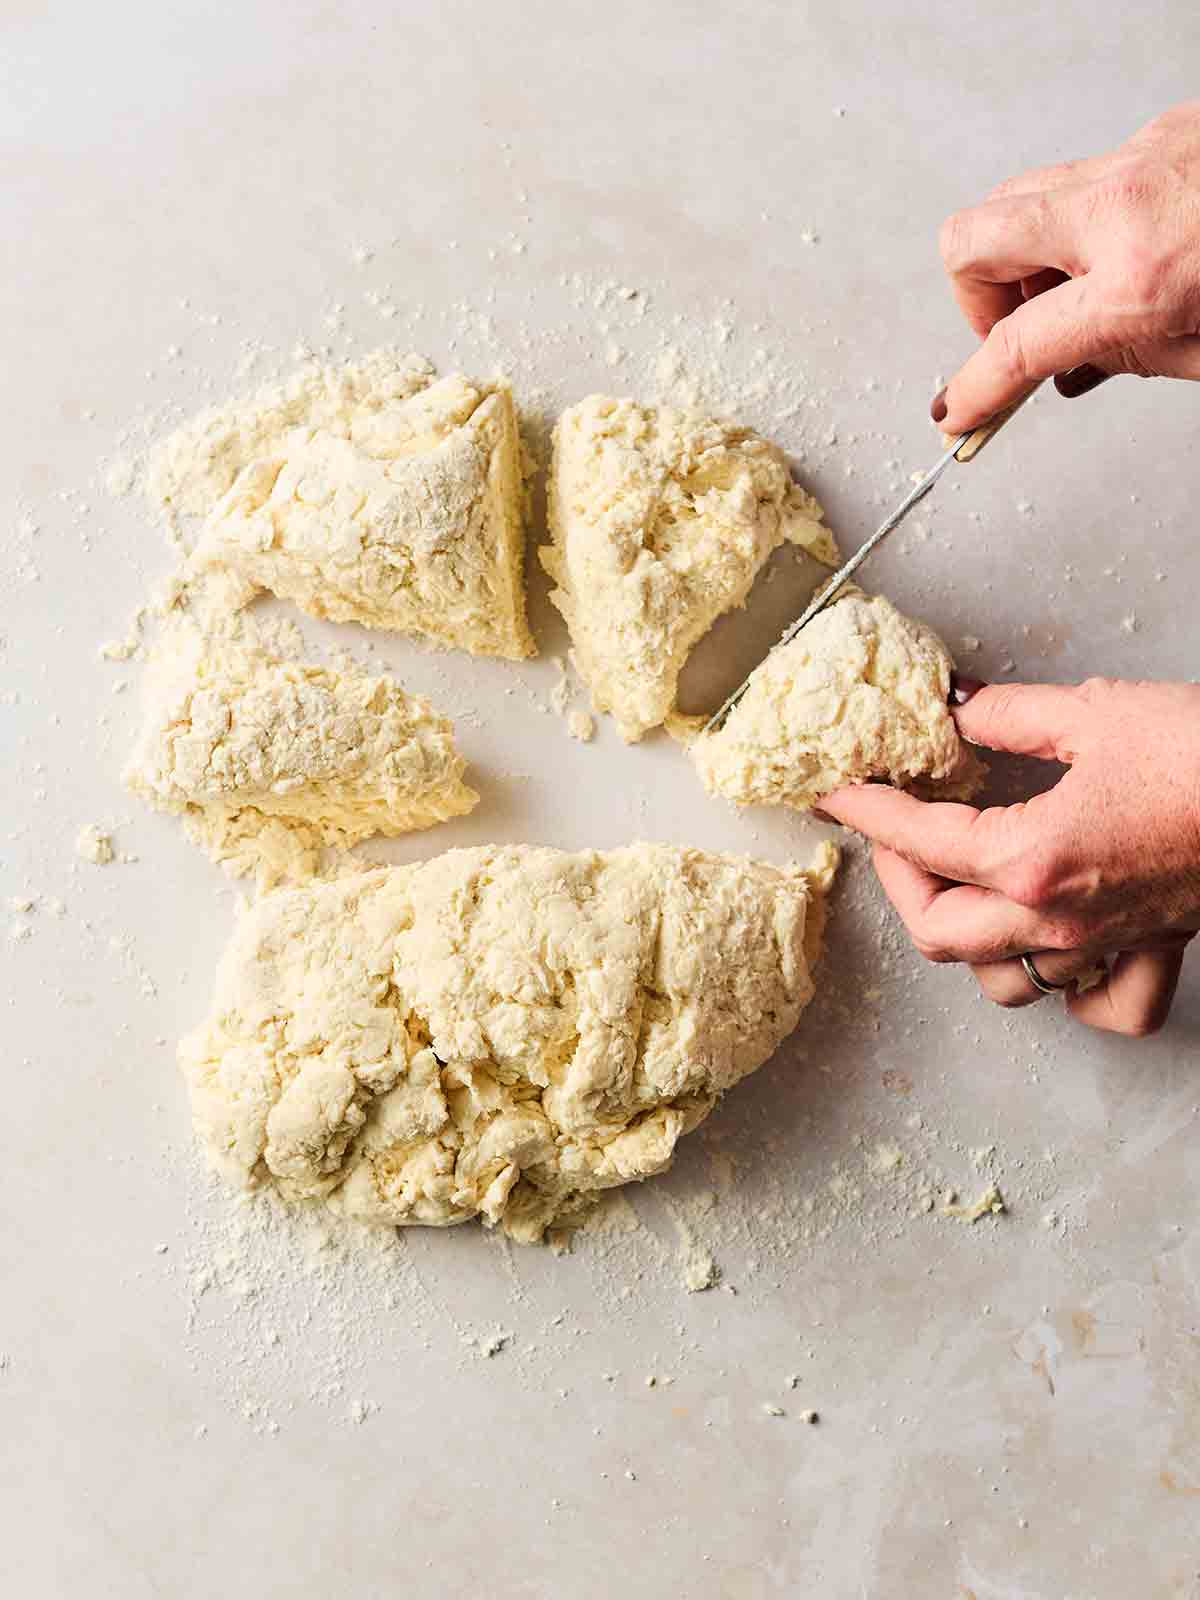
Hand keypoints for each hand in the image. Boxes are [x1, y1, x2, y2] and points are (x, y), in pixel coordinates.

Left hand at [821, 679, 1199, 1035]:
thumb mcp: (1093, 712)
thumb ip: (1009, 715)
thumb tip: (960, 707)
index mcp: (1031, 859)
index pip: (917, 842)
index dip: (866, 813)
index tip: (838, 793)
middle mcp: (1058, 919)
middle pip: (938, 934)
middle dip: (899, 883)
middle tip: (895, 833)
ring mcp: (1105, 944)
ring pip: (1004, 982)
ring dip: (967, 939)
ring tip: (959, 885)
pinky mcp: (1154, 949)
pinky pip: (1102, 1003)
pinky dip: (1069, 987)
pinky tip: (1055, 947)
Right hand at [933, 102, 1199, 432]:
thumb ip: (1129, 359)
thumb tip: (1067, 370)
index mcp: (1140, 280)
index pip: (1015, 345)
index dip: (974, 388)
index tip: (959, 410)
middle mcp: (1126, 208)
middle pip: (974, 241)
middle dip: (976, 300)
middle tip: (1012, 337)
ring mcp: (1140, 157)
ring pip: (1020, 200)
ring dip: (1024, 258)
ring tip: (1071, 300)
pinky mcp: (1165, 131)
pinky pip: (1084, 180)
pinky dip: (1081, 226)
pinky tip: (1122, 258)